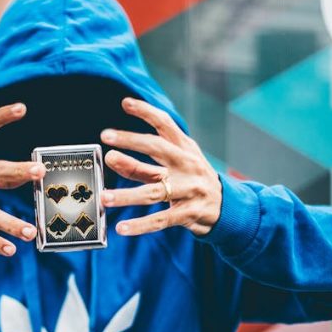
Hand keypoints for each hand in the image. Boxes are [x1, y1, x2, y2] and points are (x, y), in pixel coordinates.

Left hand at [99, 98, 221, 236]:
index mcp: (185, 148)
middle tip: (106, 140)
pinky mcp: (188, 213)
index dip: (146, 111)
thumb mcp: (176, 165)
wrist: (226, 208)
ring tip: (104, 197)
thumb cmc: (192, 181)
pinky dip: (140, 225)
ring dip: (127, 194)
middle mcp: (187, 165)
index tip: (126, 103)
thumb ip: (145, 163)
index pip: (165, 123)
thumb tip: (113, 159)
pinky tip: (122, 228)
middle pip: (157, 149)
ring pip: (154, 191)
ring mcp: (189, 189)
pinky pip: (160, 219)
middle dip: (131, 142)